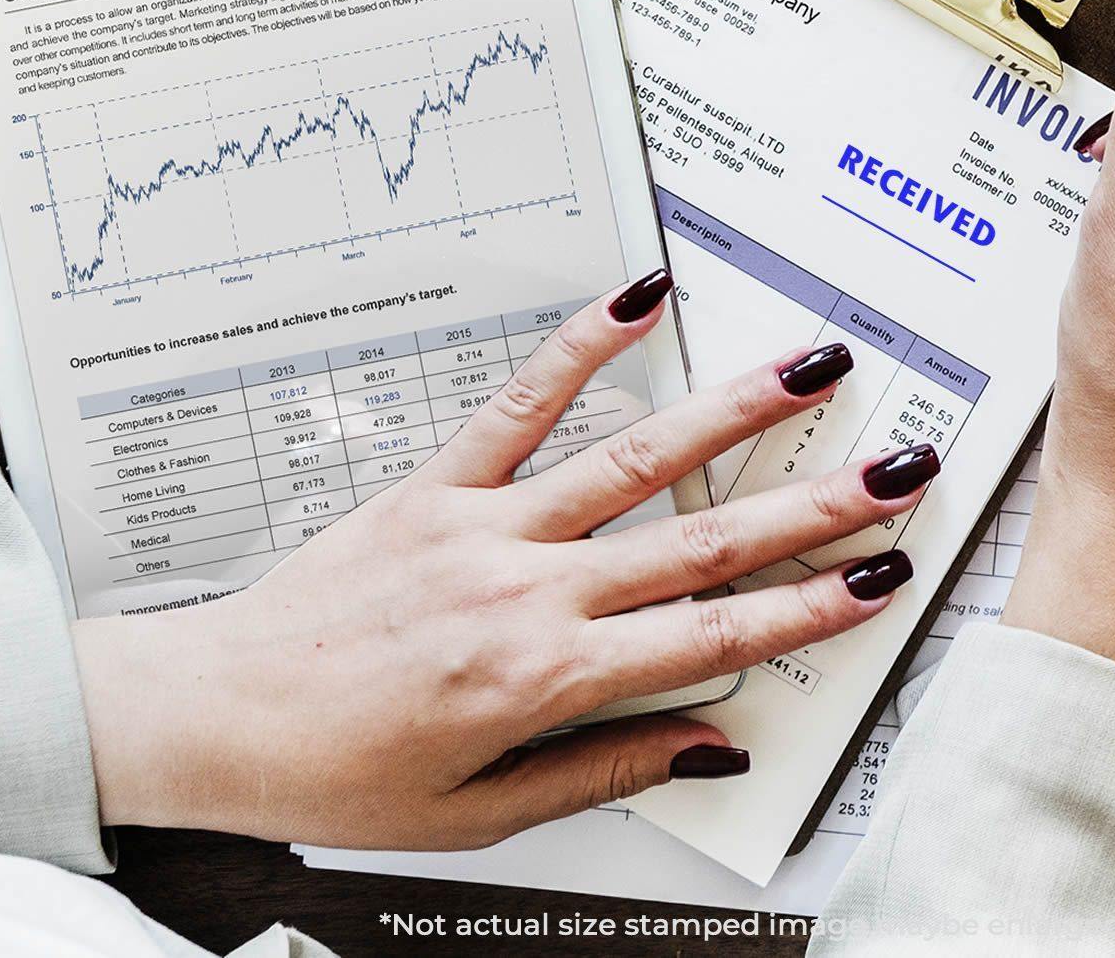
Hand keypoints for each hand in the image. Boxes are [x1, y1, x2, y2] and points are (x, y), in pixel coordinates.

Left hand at [73, 275, 936, 849]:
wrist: (221, 713)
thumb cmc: (345, 772)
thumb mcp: (481, 812)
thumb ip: (603, 767)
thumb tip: (709, 739)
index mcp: (545, 679)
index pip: (709, 639)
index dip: (805, 608)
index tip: (875, 578)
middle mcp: (528, 590)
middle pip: (699, 544)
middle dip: (810, 506)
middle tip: (893, 471)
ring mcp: (485, 523)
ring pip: (632, 461)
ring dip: (730, 415)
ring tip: (805, 374)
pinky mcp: (438, 481)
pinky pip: (519, 403)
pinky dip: (582, 347)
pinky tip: (637, 302)